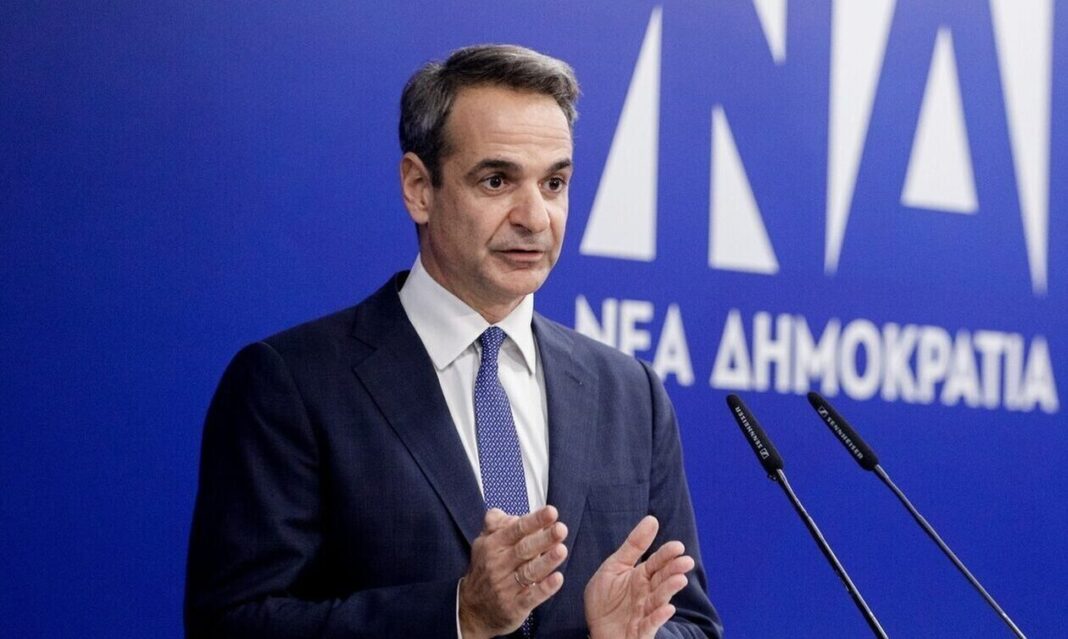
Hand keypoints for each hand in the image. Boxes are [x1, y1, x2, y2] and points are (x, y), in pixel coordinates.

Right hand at [459, 506, 568, 638]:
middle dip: (544, 538)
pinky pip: (531, 597)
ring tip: (562, 550)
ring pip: (529, 572)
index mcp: (493, 546)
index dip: (534, 520)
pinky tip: (558, 579)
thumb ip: (496, 525)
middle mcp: (498, 565)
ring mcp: (505, 587)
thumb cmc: (485, 570)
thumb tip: (509, 514)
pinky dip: (544, 588)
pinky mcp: (513, 607)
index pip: (516, 530)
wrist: (471, 610)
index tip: (551, 512)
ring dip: (546, 561)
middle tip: (561, 529)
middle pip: (524, 549)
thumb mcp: (483, 544)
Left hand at [583, 515, 694, 638]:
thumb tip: (652, 519)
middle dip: (673, 571)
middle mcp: (647, 594)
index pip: (656, 563)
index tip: (678, 546)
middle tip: (686, 561)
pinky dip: (659, 617)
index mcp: (641, 576)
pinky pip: (650, 624)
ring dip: (669, 590)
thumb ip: (634, 545)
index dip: (666, 555)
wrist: (595, 628)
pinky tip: (668, 608)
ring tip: (679, 580)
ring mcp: (645, 613)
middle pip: (662, 580)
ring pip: (659, 600)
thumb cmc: (606, 598)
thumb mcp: (615, 566)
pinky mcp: (640, 631)